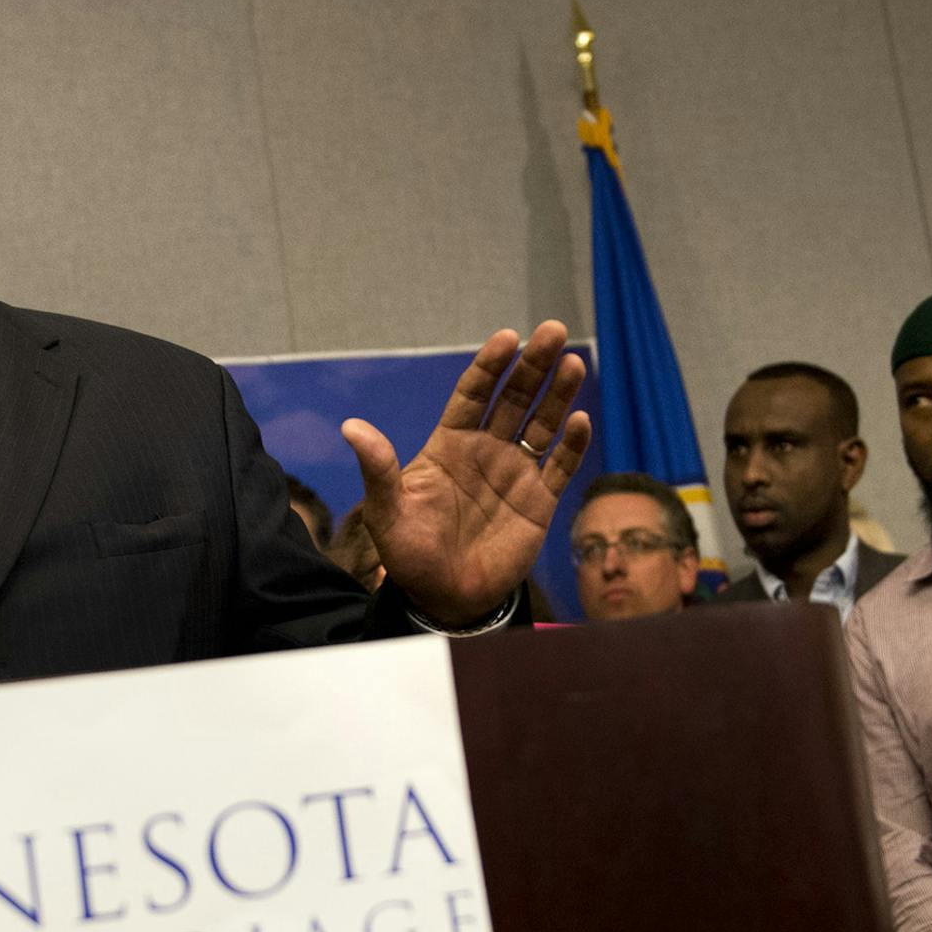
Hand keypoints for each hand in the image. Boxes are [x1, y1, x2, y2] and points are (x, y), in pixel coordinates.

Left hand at [343, 322, 590, 625]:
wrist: (442, 599)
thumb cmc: (410, 555)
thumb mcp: (387, 512)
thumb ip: (378, 469)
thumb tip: (351, 427)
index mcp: (450, 445)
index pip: (473, 394)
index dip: (490, 366)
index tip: (508, 338)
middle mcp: (486, 452)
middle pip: (514, 398)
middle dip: (534, 366)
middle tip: (553, 332)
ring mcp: (515, 475)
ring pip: (542, 425)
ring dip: (559, 395)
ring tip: (574, 363)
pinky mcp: (539, 502)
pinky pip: (559, 467)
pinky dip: (572, 445)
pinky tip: (580, 421)